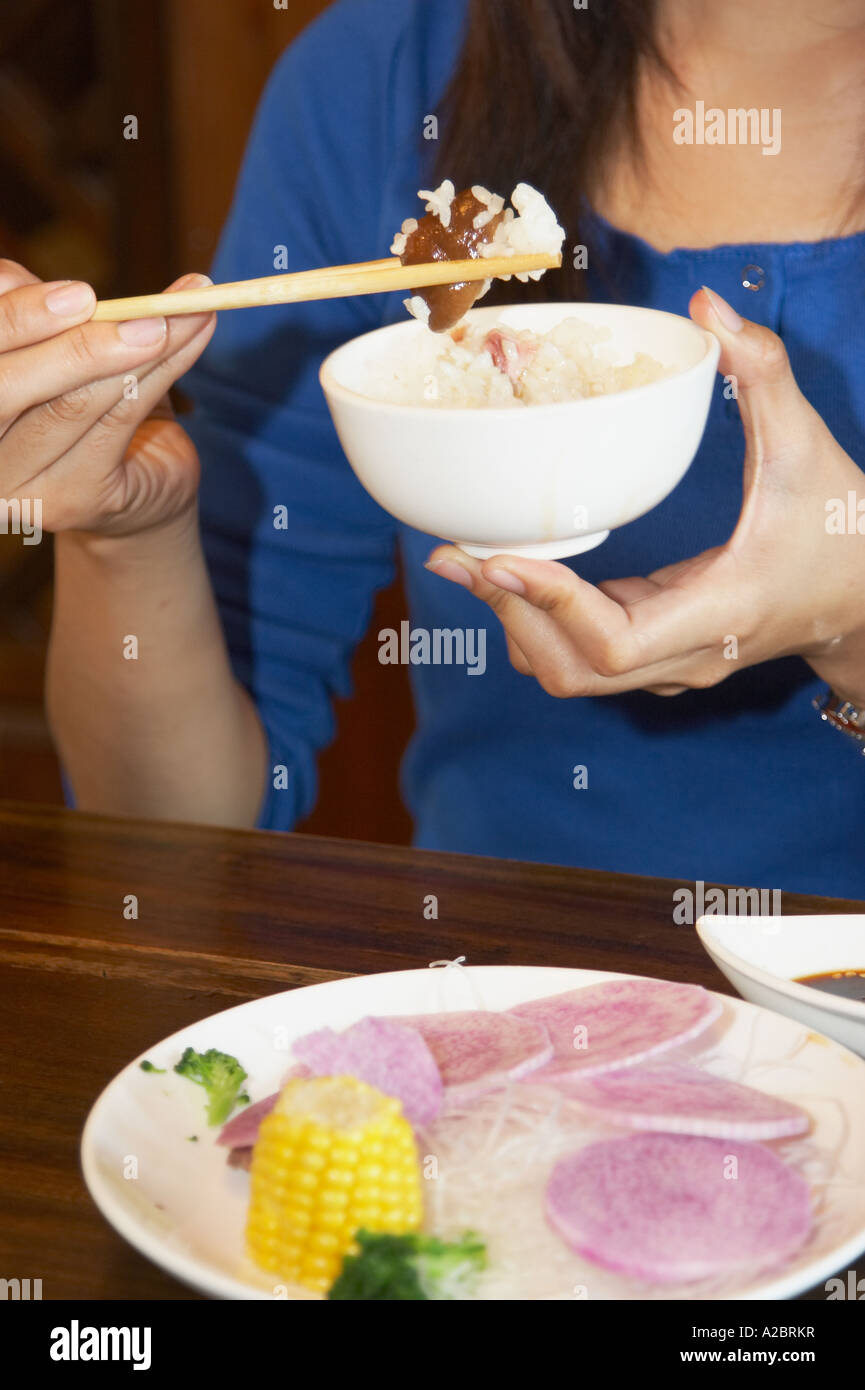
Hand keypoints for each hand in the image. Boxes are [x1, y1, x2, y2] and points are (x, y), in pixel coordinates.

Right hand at [0, 260, 215, 537]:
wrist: (142, 489)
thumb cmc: (97, 409)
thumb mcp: (61, 352)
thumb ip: (49, 319)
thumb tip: (66, 289)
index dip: (21, 315)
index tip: (80, 292)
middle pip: (10, 384)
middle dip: (77, 342)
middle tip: (141, 311)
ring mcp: (22, 486)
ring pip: (73, 402)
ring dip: (139, 349)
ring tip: (186, 311)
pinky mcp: (73, 498)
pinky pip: (117, 422)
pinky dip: (163, 369)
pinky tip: (193, 335)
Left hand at [426, 287, 864, 704]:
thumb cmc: (841, 528)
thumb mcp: (808, 446)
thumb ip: (765, 373)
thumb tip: (709, 306)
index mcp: (719, 612)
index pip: (616, 643)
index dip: (551, 605)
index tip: (500, 557)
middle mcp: (686, 655)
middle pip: (574, 673)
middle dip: (510, 617)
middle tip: (455, 558)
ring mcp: (670, 665)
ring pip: (572, 676)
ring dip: (517, 625)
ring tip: (469, 564)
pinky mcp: (658, 654)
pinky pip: (584, 656)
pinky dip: (540, 621)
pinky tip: (512, 570)